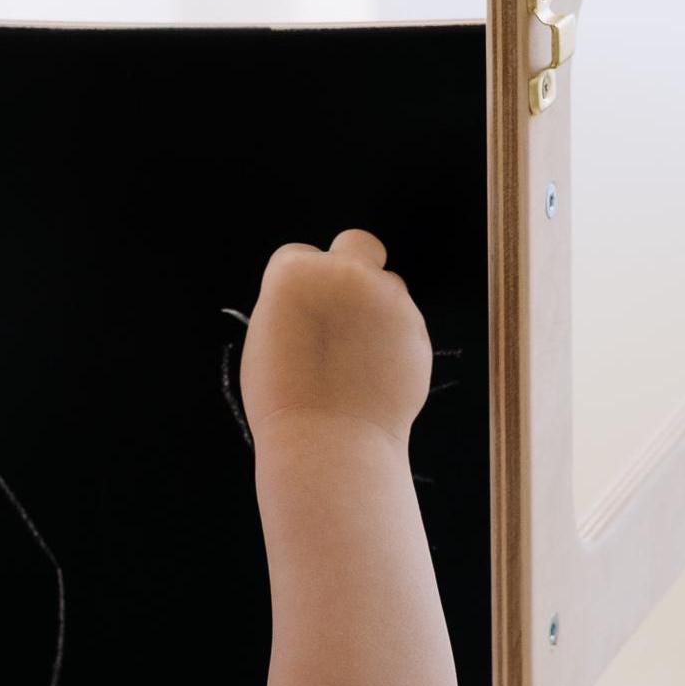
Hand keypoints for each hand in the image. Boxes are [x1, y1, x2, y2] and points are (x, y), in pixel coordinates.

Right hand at [238, 230, 432, 445]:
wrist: (328, 441)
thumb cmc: (284, 398)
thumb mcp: (267, 337)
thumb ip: (296, 303)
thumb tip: (320, 295)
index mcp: (295, 273)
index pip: (299, 255)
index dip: (298, 285)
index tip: (298, 314)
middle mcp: (345, 274)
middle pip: (357, 244)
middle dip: (352, 265)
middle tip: (340, 307)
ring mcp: (388, 300)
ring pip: (389, 284)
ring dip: (375, 308)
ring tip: (354, 356)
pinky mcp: (417, 329)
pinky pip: (405, 323)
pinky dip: (393, 341)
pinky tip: (373, 372)